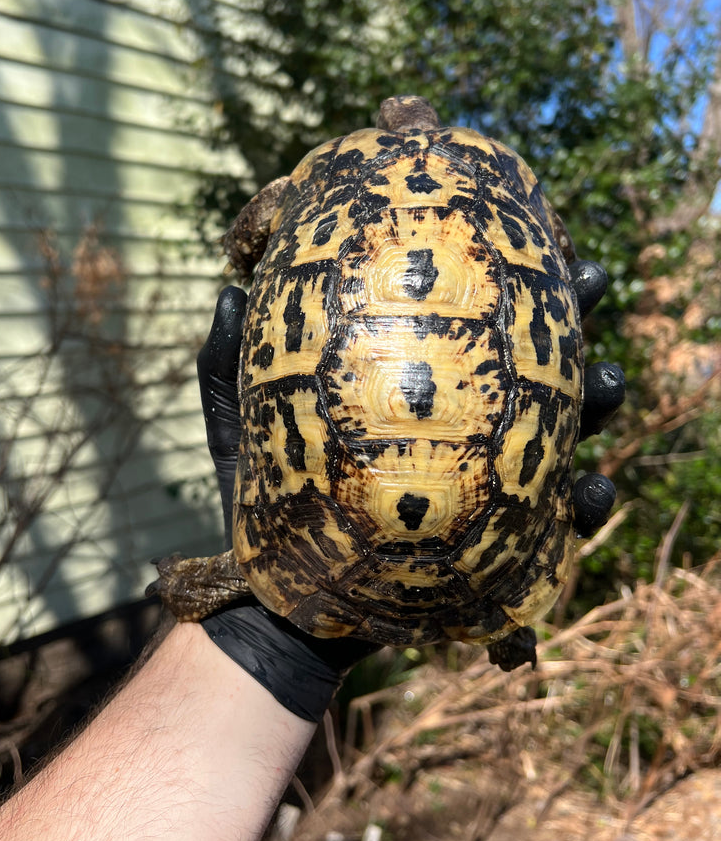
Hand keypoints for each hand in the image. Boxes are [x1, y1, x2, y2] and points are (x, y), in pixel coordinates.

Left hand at [198, 261, 624, 687]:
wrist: (275, 598)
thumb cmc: (260, 497)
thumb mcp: (241, 422)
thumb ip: (231, 358)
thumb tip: (230, 287)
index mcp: (414, 386)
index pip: (467, 323)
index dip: (507, 282)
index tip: (540, 241)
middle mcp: (457, 426)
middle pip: (531, 366)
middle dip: (576, 322)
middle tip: (594, 285)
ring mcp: (481, 484)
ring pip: (563, 436)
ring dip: (599, 406)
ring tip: (609, 383)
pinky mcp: (493, 544)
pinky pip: (556, 524)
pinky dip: (585, 505)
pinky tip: (591, 489)